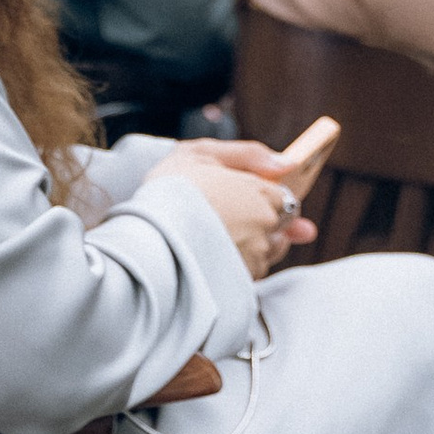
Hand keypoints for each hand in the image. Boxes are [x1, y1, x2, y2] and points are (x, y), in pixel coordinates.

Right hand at [148, 138, 314, 278]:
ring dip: (249, 248)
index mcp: (260, 192)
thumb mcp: (202, 153)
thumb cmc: (170, 189)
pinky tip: (211, 258)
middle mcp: (264, 225)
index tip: (245, 202)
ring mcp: (254, 255)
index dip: (265, 200)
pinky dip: (236, 267)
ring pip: (264, 254)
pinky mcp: (241, 280)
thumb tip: (286, 163)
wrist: (147, 234)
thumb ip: (248, 154)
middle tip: (227, 222)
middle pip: (278, 229)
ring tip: (215, 239)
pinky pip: (249, 274)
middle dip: (261, 226)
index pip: (284, 198)